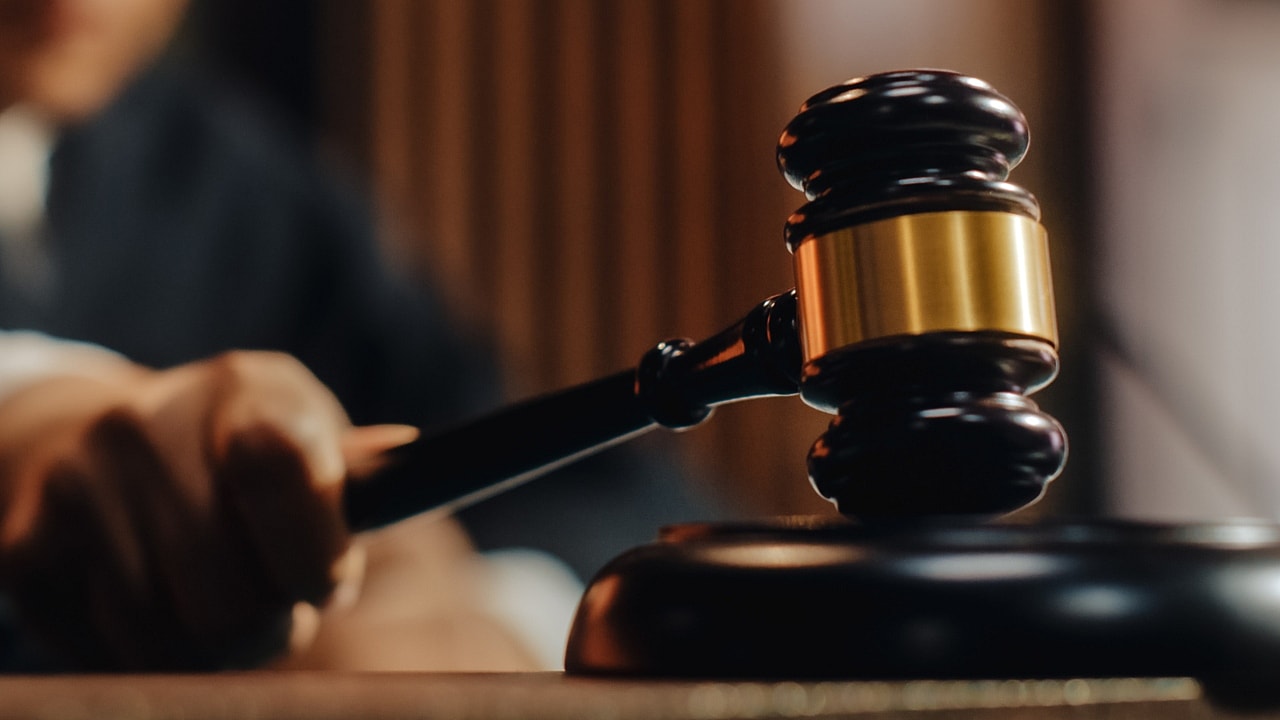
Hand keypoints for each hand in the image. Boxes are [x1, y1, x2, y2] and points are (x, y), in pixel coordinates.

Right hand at [0, 350, 413, 669]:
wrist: (95, 442)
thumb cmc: (242, 456)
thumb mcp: (308, 439)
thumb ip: (360, 473)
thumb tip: (410, 468)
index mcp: (245, 389)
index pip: (280, 466)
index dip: (315, 554)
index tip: (327, 583)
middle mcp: (150, 423)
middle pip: (230, 597)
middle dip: (271, 626)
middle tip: (279, 608)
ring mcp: (78, 484)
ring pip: (171, 637)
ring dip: (215, 649)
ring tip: (226, 610)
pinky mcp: (27, 547)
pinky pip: (110, 651)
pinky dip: (151, 653)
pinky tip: (163, 607)